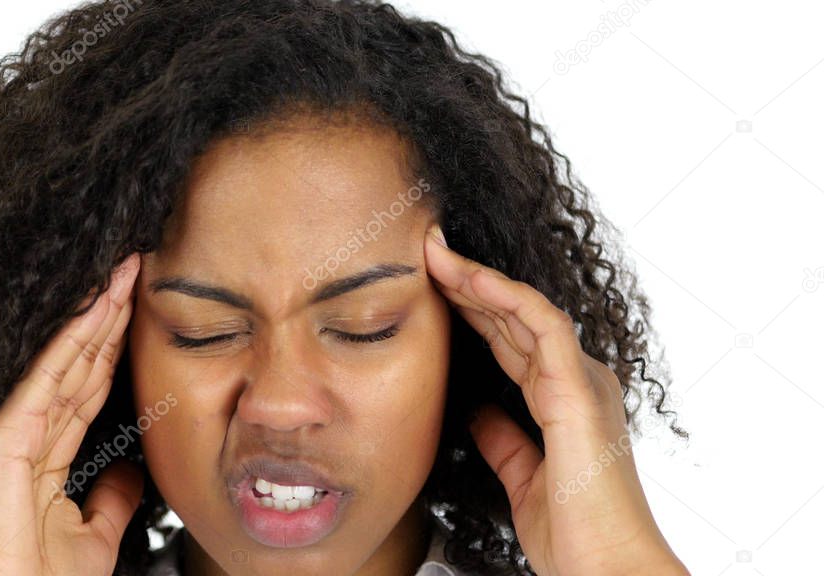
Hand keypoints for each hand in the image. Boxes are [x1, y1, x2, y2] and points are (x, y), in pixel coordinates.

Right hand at [0, 253, 143, 575]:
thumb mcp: (95, 536)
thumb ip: (111, 498)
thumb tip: (131, 469)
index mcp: (47, 457)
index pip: (90, 387)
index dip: (116, 347)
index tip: (142, 308)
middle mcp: (28, 438)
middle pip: (79, 365)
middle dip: (110, 317)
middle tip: (136, 269)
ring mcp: (13, 436)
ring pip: (64, 362)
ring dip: (96, 315)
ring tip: (124, 271)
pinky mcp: (2, 441)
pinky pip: (46, 380)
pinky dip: (71, 341)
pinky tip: (96, 306)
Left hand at [423, 225, 687, 575]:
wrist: (606, 567)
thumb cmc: (575, 533)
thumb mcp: (523, 477)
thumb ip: (504, 440)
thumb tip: (478, 413)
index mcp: (562, 399)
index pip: (508, 340)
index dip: (470, 310)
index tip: (430, 287)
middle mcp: (574, 381)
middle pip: (510, 319)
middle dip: (466, 283)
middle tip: (424, 252)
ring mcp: (580, 381)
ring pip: (523, 310)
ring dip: (478, 278)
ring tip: (436, 253)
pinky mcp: (579, 389)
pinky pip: (543, 325)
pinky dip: (507, 296)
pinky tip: (472, 278)